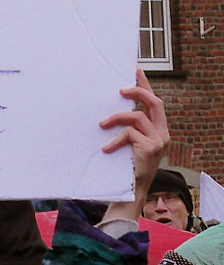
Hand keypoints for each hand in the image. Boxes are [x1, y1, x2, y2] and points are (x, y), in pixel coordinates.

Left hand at [99, 68, 168, 219]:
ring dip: (116, 117)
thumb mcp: (130, 146)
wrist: (132, 192)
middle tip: (120, 90)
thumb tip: (109, 114)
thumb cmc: (126, 169)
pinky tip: (106, 149)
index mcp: (158, 130)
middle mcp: (162, 133)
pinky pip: (129, 134)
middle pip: (155, 102)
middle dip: (138, 91)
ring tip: (102, 124)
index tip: (136, 72)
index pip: (155, 103)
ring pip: (137, 116)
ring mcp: (158, 140)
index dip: (146, 86)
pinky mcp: (150, 148)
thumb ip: (128, 131)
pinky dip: (115, 140)